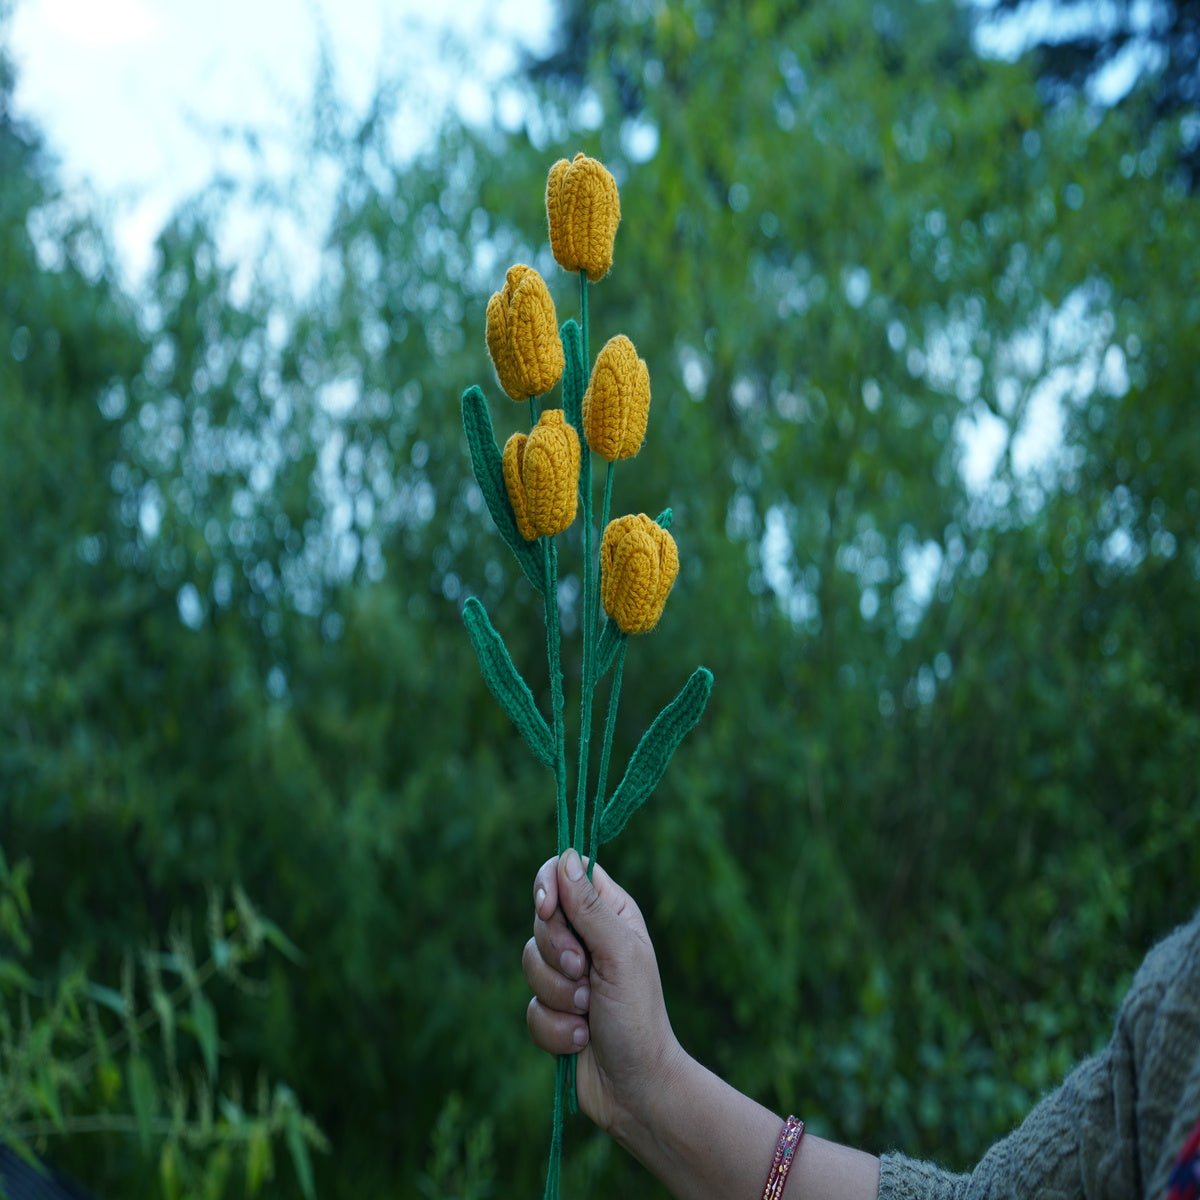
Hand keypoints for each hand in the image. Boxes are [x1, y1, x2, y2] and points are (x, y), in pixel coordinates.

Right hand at [523, 849, 685, 1139]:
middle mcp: (587, 939)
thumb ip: (589, 907)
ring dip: (559, 996)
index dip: (548, 886)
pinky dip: (555, 1028)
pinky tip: (581, 1039)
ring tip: (589, 1012)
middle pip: (541, 921)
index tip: (547, 909)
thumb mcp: (619, 953)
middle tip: (585, 973)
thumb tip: (564, 857)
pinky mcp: (553, 1012)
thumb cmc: (638, 1016)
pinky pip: (529, 1008)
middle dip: (557, 954)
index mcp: (610, 913)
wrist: (636, 1088)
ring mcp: (567, 976)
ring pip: (529, 965)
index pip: (566, 874)